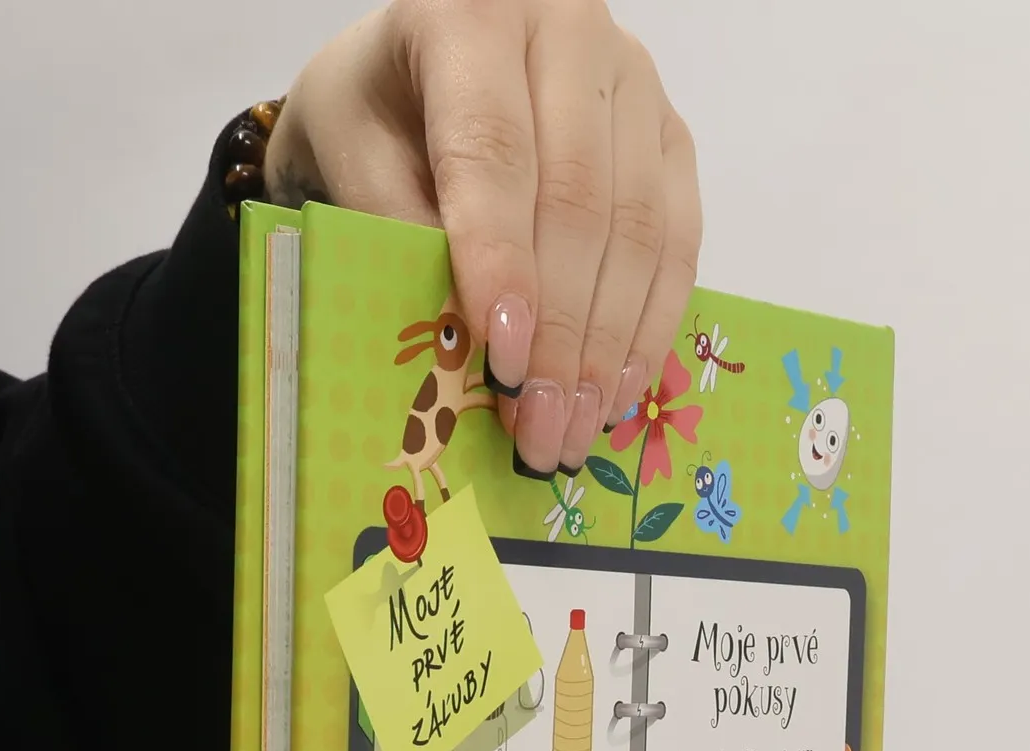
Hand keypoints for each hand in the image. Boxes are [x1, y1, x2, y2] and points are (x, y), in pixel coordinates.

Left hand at [267, 1, 701, 477]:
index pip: (496, 151)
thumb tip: (469, 350)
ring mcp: (633, 80)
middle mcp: (568, 27)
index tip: (503, 360)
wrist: (414, 66)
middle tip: (538, 430)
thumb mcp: (352, 161)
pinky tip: (616, 390)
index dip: (503, 263)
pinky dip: (648, 324)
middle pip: (580, 199)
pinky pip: (677, 238)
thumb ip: (401, 238)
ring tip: (573, 429)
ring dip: (609, 347)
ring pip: (640, 226)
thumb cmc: (374, 116)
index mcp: (470, 11)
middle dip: (560, 334)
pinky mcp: (669, 132)